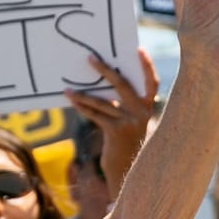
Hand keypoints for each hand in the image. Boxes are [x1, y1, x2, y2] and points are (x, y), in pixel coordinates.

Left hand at [64, 49, 159, 187]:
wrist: (127, 169)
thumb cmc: (126, 141)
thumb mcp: (130, 121)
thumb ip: (123, 103)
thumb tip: (102, 82)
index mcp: (148, 106)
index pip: (152, 82)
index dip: (147, 66)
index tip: (138, 49)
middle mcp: (141, 112)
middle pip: (122, 85)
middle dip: (105, 70)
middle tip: (90, 58)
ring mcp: (129, 122)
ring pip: (102, 102)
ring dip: (83, 94)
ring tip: (67, 89)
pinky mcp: (115, 132)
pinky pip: (95, 115)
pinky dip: (83, 108)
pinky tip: (72, 101)